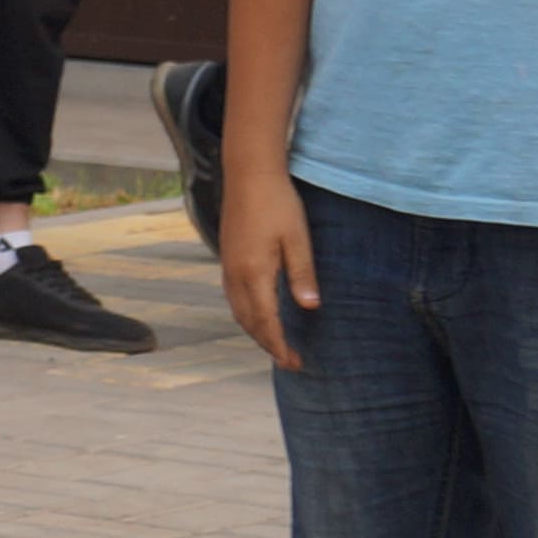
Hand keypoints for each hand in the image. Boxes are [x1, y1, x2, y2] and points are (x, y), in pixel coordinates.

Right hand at [220, 172, 319, 366]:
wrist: (248, 174)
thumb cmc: (278, 203)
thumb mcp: (298, 238)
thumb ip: (302, 274)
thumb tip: (310, 308)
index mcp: (254, 273)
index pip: (266, 321)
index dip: (279, 345)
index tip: (294, 363)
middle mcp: (236, 275)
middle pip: (249, 322)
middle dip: (268, 345)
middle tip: (289, 362)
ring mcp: (228, 267)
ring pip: (239, 312)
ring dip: (256, 332)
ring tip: (275, 345)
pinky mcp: (227, 258)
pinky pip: (234, 298)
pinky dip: (247, 315)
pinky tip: (259, 315)